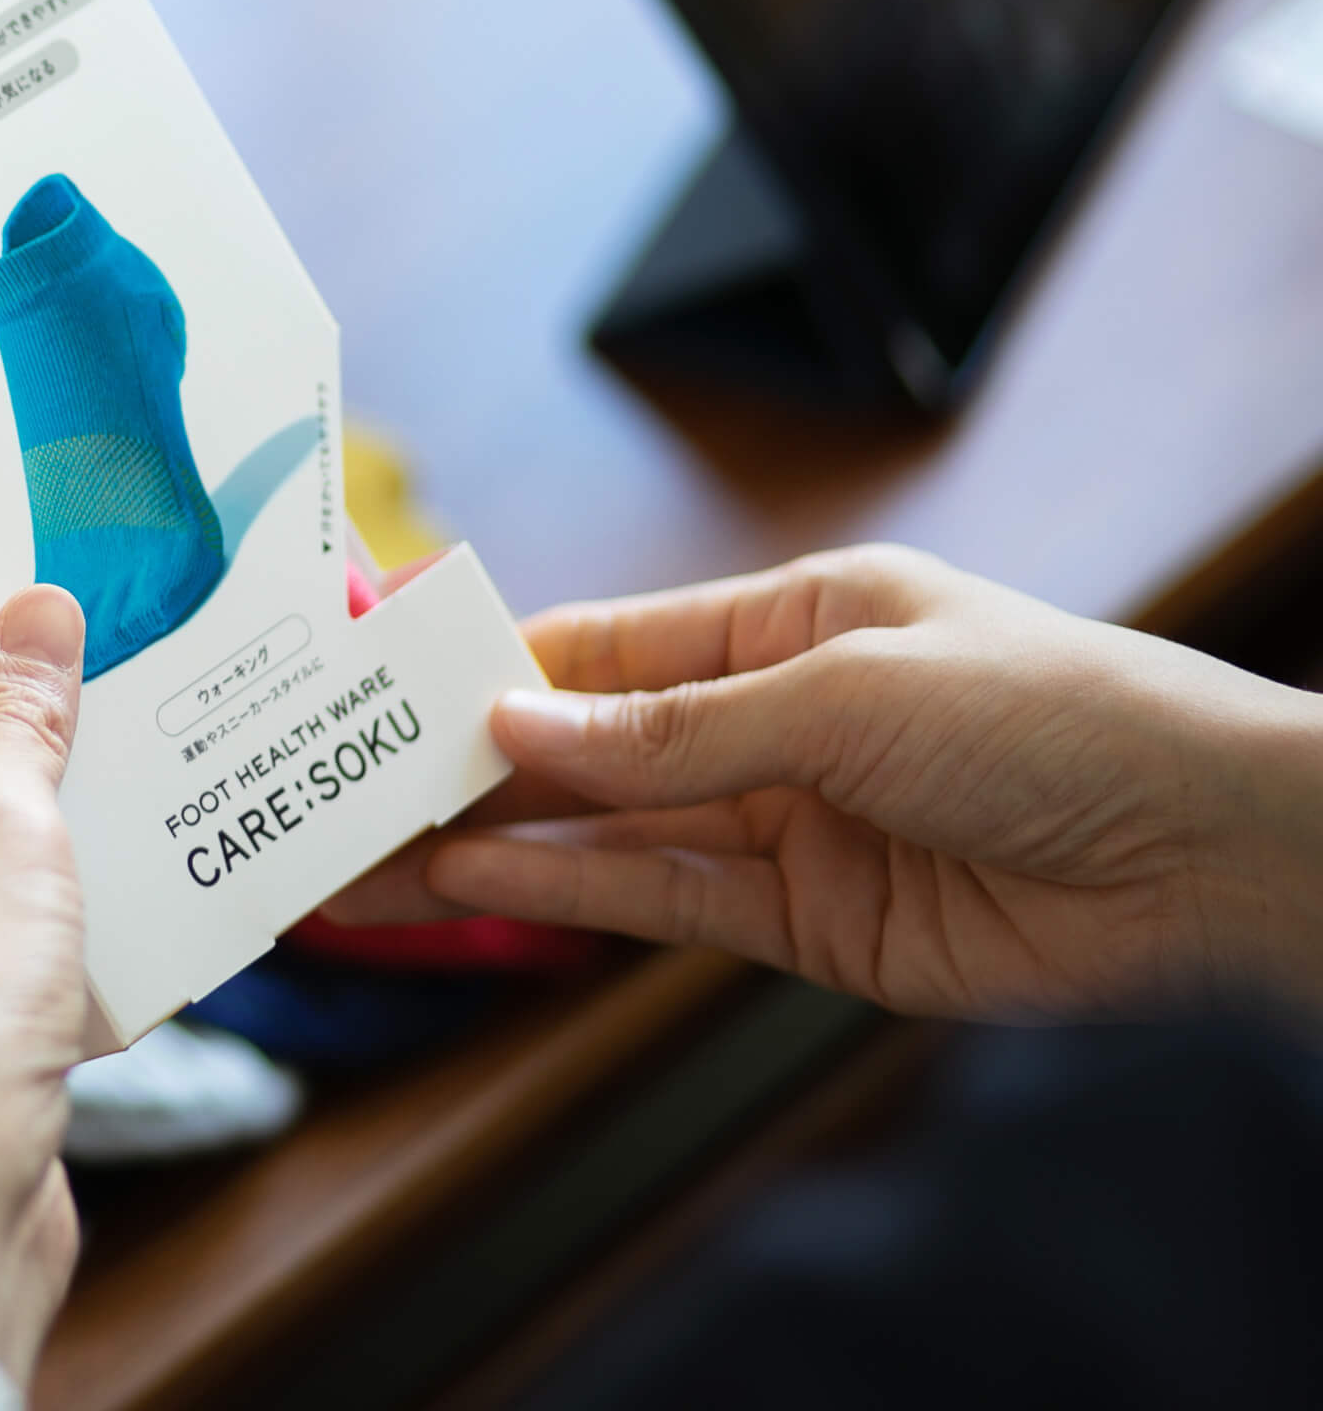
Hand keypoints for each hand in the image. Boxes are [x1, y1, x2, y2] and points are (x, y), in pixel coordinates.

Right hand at [331, 545, 1322, 1020]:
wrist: (1205, 853)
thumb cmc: (1052, 712)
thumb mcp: (848, 691)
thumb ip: (673, 728)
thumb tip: (514, 722)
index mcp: (784, 621)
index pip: (601, 643)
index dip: (488, 662)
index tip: (377, 682)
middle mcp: (768, 719)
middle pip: (583, 744)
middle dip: (466, 765)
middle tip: (340, 785)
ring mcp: (780, 823)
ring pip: (601, 830)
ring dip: (488, 842)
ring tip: (370, 852)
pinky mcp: (803, 922)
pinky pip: (659, 900)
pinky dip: (565, 892)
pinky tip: (472, 882)